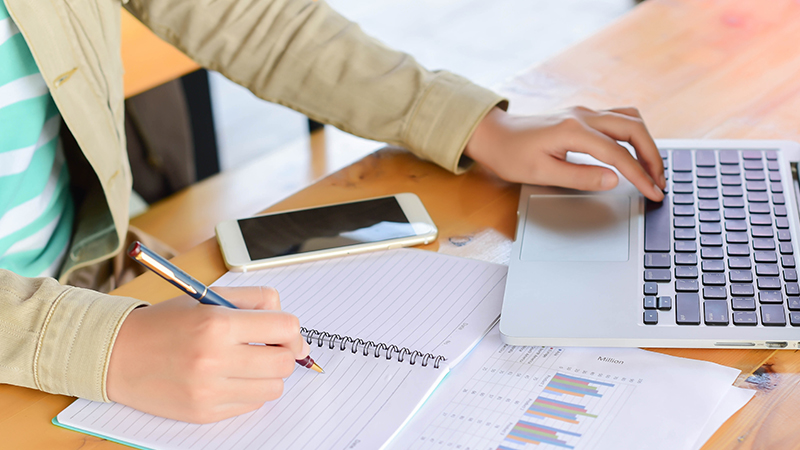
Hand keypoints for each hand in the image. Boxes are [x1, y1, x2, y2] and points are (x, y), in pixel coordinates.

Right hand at [107, 286, 309, 422]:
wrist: (117, 355)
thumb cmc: (166, 322)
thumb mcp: (209, 297)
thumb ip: (255, 300)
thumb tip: (293, 327)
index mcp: (217, 324)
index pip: (285, 328)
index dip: (292, 330)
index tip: (287, 332)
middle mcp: (214, 359)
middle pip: (284, 362)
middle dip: (284, 352)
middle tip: (269, 347)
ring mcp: (209, 390)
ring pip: (273, 388)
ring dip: (268, 375)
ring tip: (248, 362)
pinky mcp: (204, 413)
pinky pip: (251, 405)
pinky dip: (249, 391)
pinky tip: (230, 378)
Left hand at [464, 106, 665, 200]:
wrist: (494, 135)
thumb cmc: (511, 155)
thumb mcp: (542, 173)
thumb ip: (580, 177)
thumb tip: (614, 179)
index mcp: (573, 130)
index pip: (618, 154)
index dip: (640, 175)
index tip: (653, 192)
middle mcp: (583, 115)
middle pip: (633, 129)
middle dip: (652, 156)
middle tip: (659, 182)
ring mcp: (584, 112)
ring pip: (630, 118)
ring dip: (646, 142)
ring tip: (652, 169)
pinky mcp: (583, 115)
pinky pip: (619, 118)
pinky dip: (634, 134)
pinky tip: (635, 152)